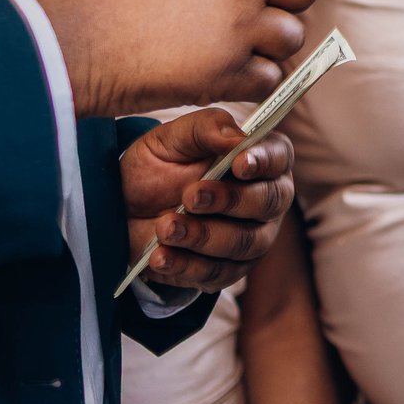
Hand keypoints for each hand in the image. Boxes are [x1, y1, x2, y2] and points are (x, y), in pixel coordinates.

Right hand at [33, 0, 320, 118]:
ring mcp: (236, 26)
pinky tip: (218, 77)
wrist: (62, 40)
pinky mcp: (226, 73)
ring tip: (230, 51)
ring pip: (292, 36)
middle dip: (290, 2)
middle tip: (259, 17)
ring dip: (269, 47)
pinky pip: (270, 79)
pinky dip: (251, 83)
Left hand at [121, 107, 295, 291]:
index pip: (277, 157)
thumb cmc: (159, 167)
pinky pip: (217, 274)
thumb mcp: (171, 139)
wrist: (126, 210)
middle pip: (269, 202)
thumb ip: (205, 129)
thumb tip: (236, 135)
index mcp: (259, 158)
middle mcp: (266, 199)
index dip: (263, 161)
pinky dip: (186, 266)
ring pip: (244, 242)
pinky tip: (160, 255)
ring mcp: (252, 238)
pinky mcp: (229, 270)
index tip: (238, 163)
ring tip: (165, 227)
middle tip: (189, 197)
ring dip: (203, 236)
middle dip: (230, 200)